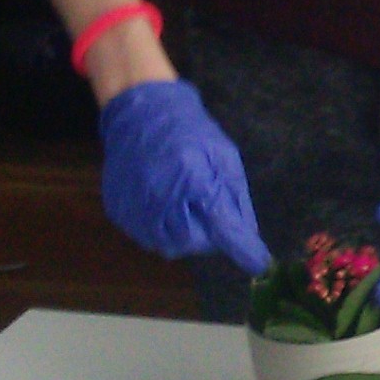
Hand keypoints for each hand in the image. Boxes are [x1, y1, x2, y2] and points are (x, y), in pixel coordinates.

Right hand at [100, 81, 270, 275]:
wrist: (140, 115)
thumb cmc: (191, 133)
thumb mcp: (224, 157)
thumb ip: (235, 199)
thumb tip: (249, 238)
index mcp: (192, 179)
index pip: (222, 228)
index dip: (243, 250)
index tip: (259, 264)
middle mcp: (160, 199)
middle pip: (194, 243)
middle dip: (208, 235)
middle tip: (208, 209)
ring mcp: (135, 208)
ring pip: (169, 246)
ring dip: (184, 233)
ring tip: (184, 202)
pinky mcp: (119, 213)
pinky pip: (147, 236)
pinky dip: (161, 227)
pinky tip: (163, 201)